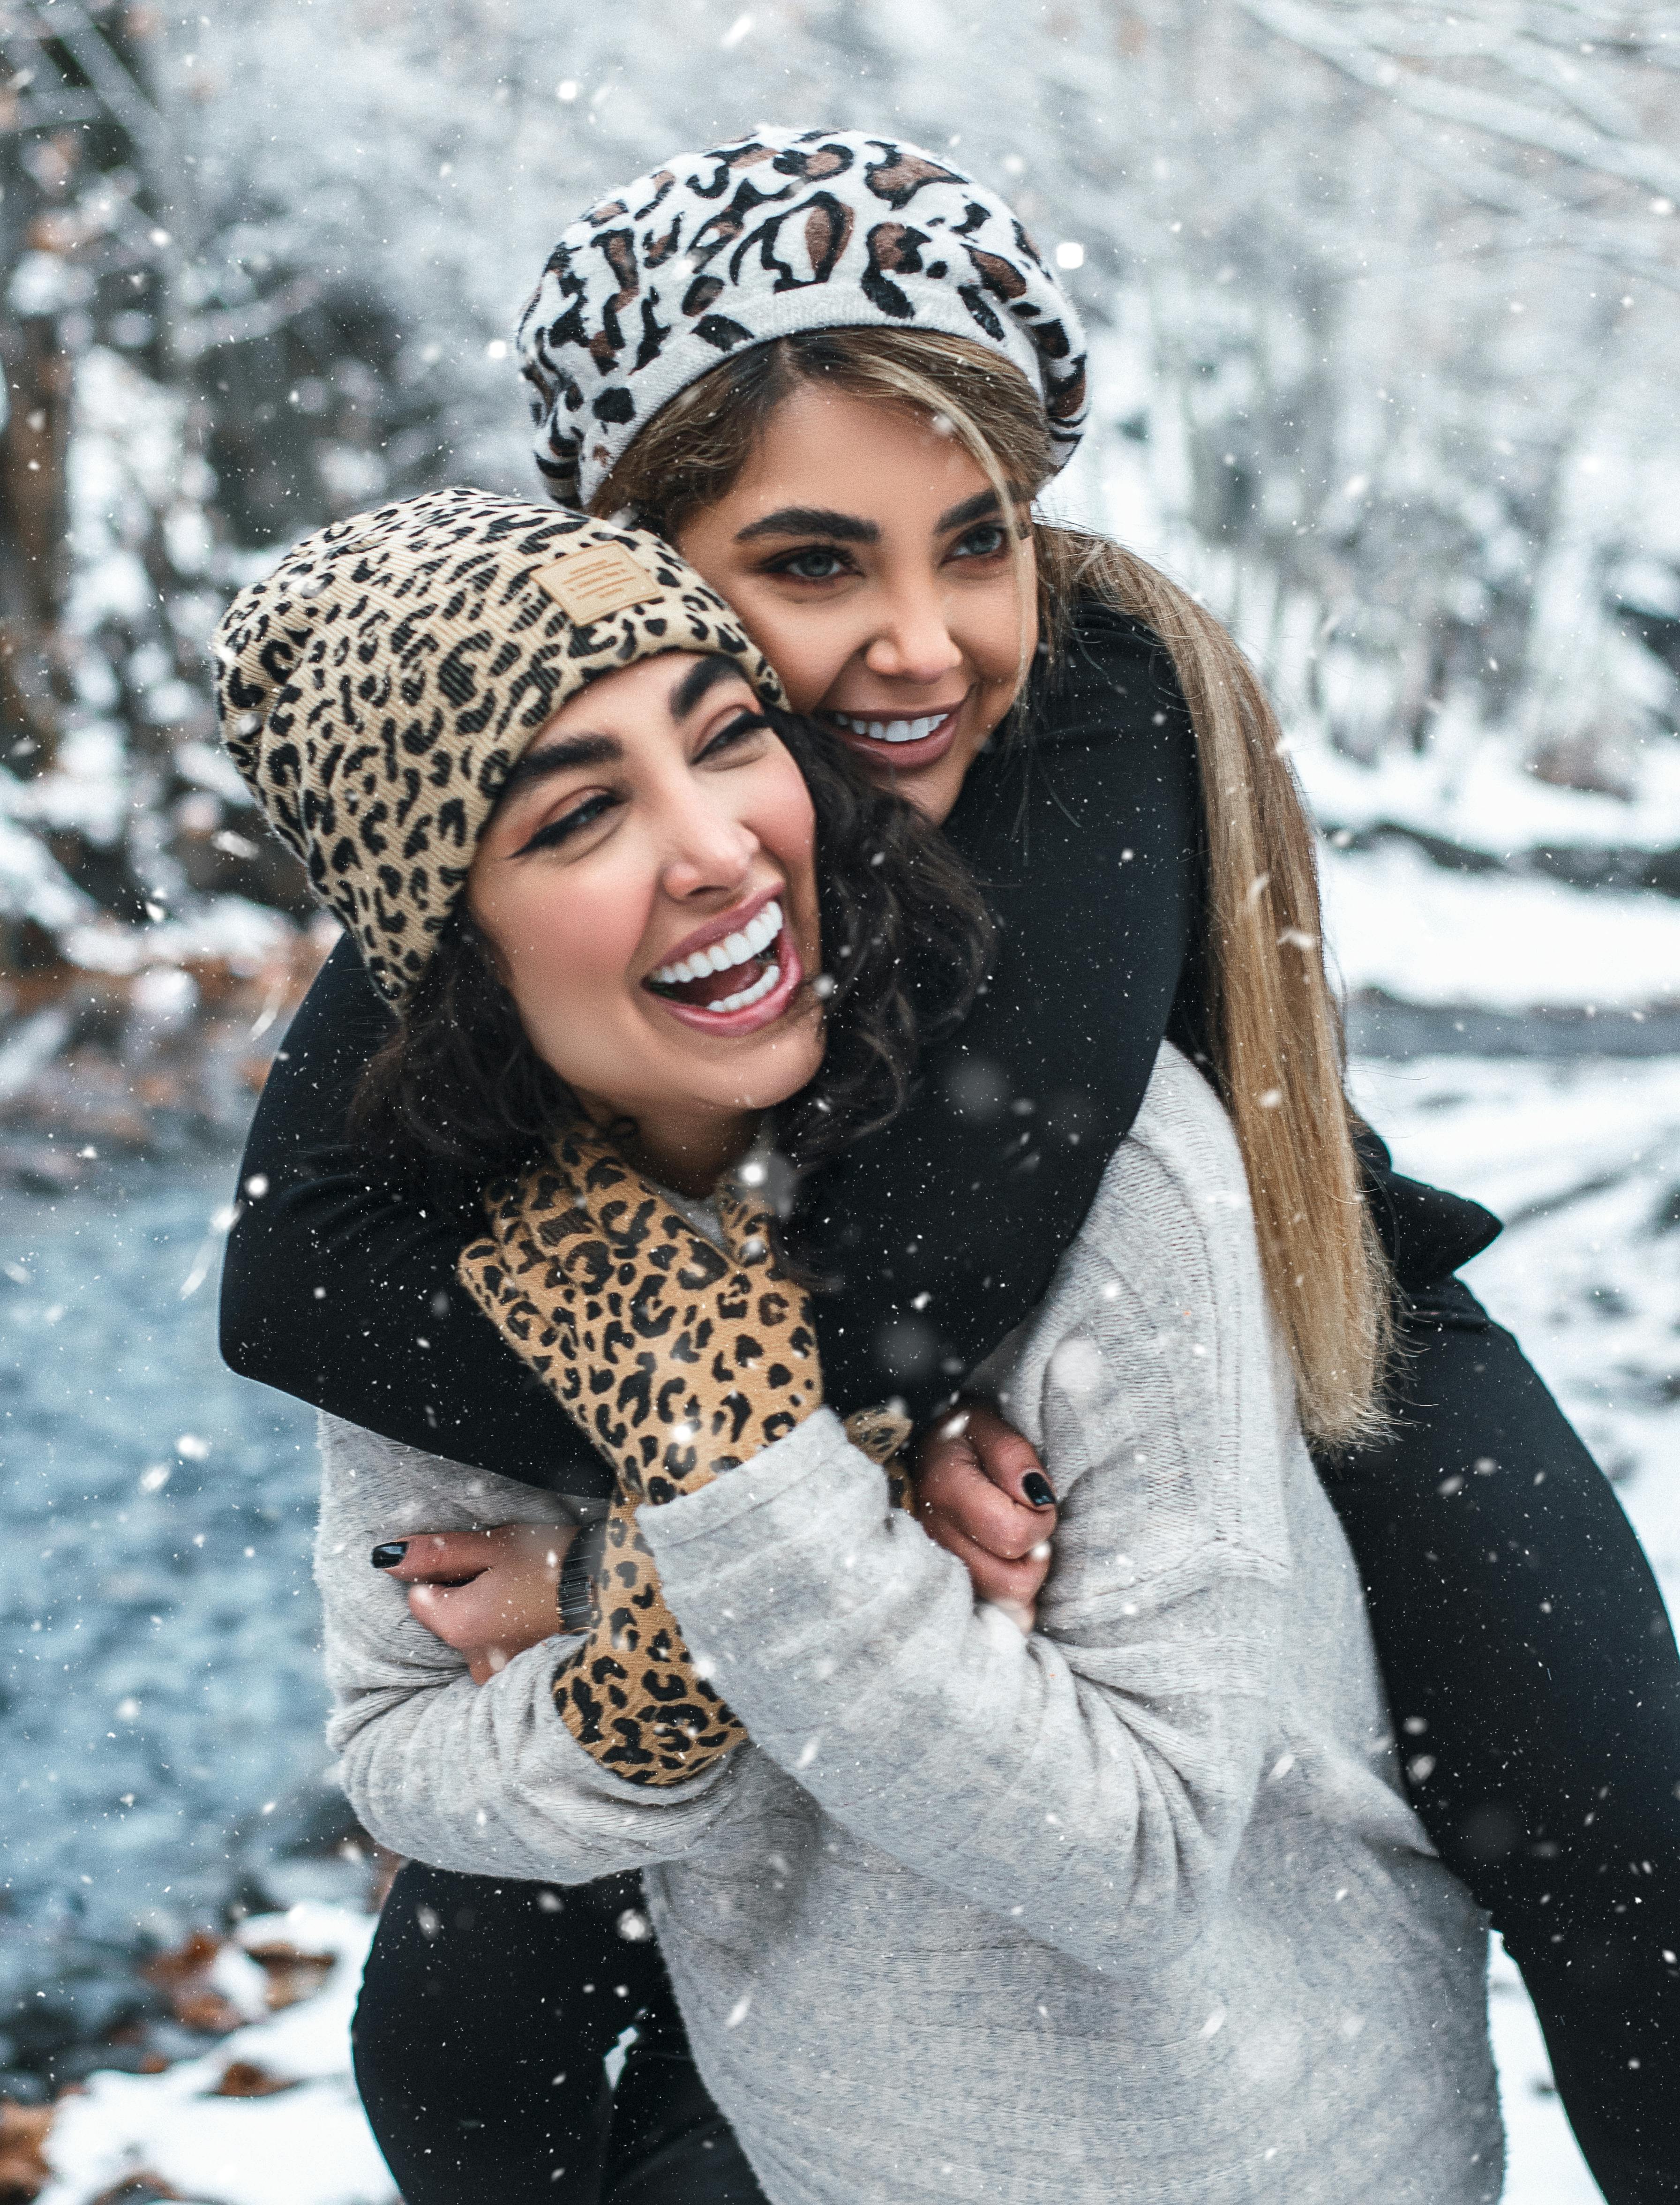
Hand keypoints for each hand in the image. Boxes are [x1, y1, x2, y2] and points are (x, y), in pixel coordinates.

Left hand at [376, 1524, 575, 1684]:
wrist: (616, 1591)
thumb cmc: (553, 1561)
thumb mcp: (493, 1545)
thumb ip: (436, 1554)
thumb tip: (385, 1557)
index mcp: (457, 1626)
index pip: (419, 1597)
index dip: (445, 1574)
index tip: (480, 1564)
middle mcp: (472, 1662)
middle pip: (448, 1621)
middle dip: (467, 1598)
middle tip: (509, 1577)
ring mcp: (500, 1676)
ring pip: (475, 1639)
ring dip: (490, 1618)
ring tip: (528, 1596)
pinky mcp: (524, 1683)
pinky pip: (499, 1655)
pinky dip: (510, 1636)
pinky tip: (537, 1617)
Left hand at [459, 1123, 822, 1503]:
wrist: (735, 1471)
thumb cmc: (766, 1377)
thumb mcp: (776, 1291)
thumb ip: (753, 1226)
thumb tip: (746, 1170)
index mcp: (669, 1259)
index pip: (610, 1186)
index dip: (583, 1151)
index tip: (570, 1130)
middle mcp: (617, 1286)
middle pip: (557, 1215)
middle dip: (538, 1178)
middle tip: (530, 1159)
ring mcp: (584, 1329)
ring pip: (528, 1256)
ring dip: (508, 1218)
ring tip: (502, 1193)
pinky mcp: (564, 1372)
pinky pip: (512, 1317)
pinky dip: (490, 1281)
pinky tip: (478, 1254)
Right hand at [913, 1402, 1056, 1632]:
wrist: (923, 1457)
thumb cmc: (962, 1440)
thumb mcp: (985, 1426)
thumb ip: (1012, 1456)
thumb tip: (1038, 1498)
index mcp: (944, 1492)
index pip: (1012, 1535)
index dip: (1040, 1520)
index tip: (1038, 1499)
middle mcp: (934, 1540)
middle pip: (1012, 1583)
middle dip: (1036, 1553)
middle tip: (1031, 1523)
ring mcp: (937, 1571)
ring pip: (1006, 1606)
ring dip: (1026, 1575)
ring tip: (1019, 1542)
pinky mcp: (947, 1590)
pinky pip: (996, 1618)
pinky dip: (1012, 1598)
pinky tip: (1009, 1566)